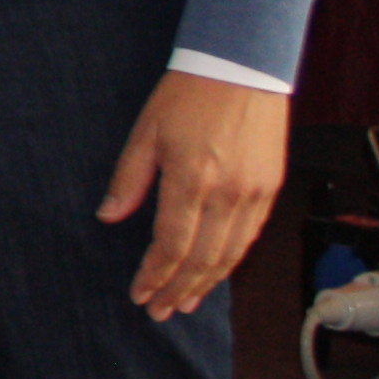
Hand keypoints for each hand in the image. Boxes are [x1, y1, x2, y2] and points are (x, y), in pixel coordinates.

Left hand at [99, 69, 291, 318]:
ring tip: (184, 302)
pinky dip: (231, 260)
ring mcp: (254, 193)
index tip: (139, 294)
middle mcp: (228, 193)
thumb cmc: (188, 94)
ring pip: (230, 254)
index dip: (154, 275)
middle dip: (178, 289)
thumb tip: (108, 216)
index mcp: (191, 179)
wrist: (243, 66)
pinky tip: (214, 272)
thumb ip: (129, 178)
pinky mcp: (270, 188)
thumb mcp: (146, 130)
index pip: (171, 245)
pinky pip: (250, 236)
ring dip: (206, 283)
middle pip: (202, 259)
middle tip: (159, 311)